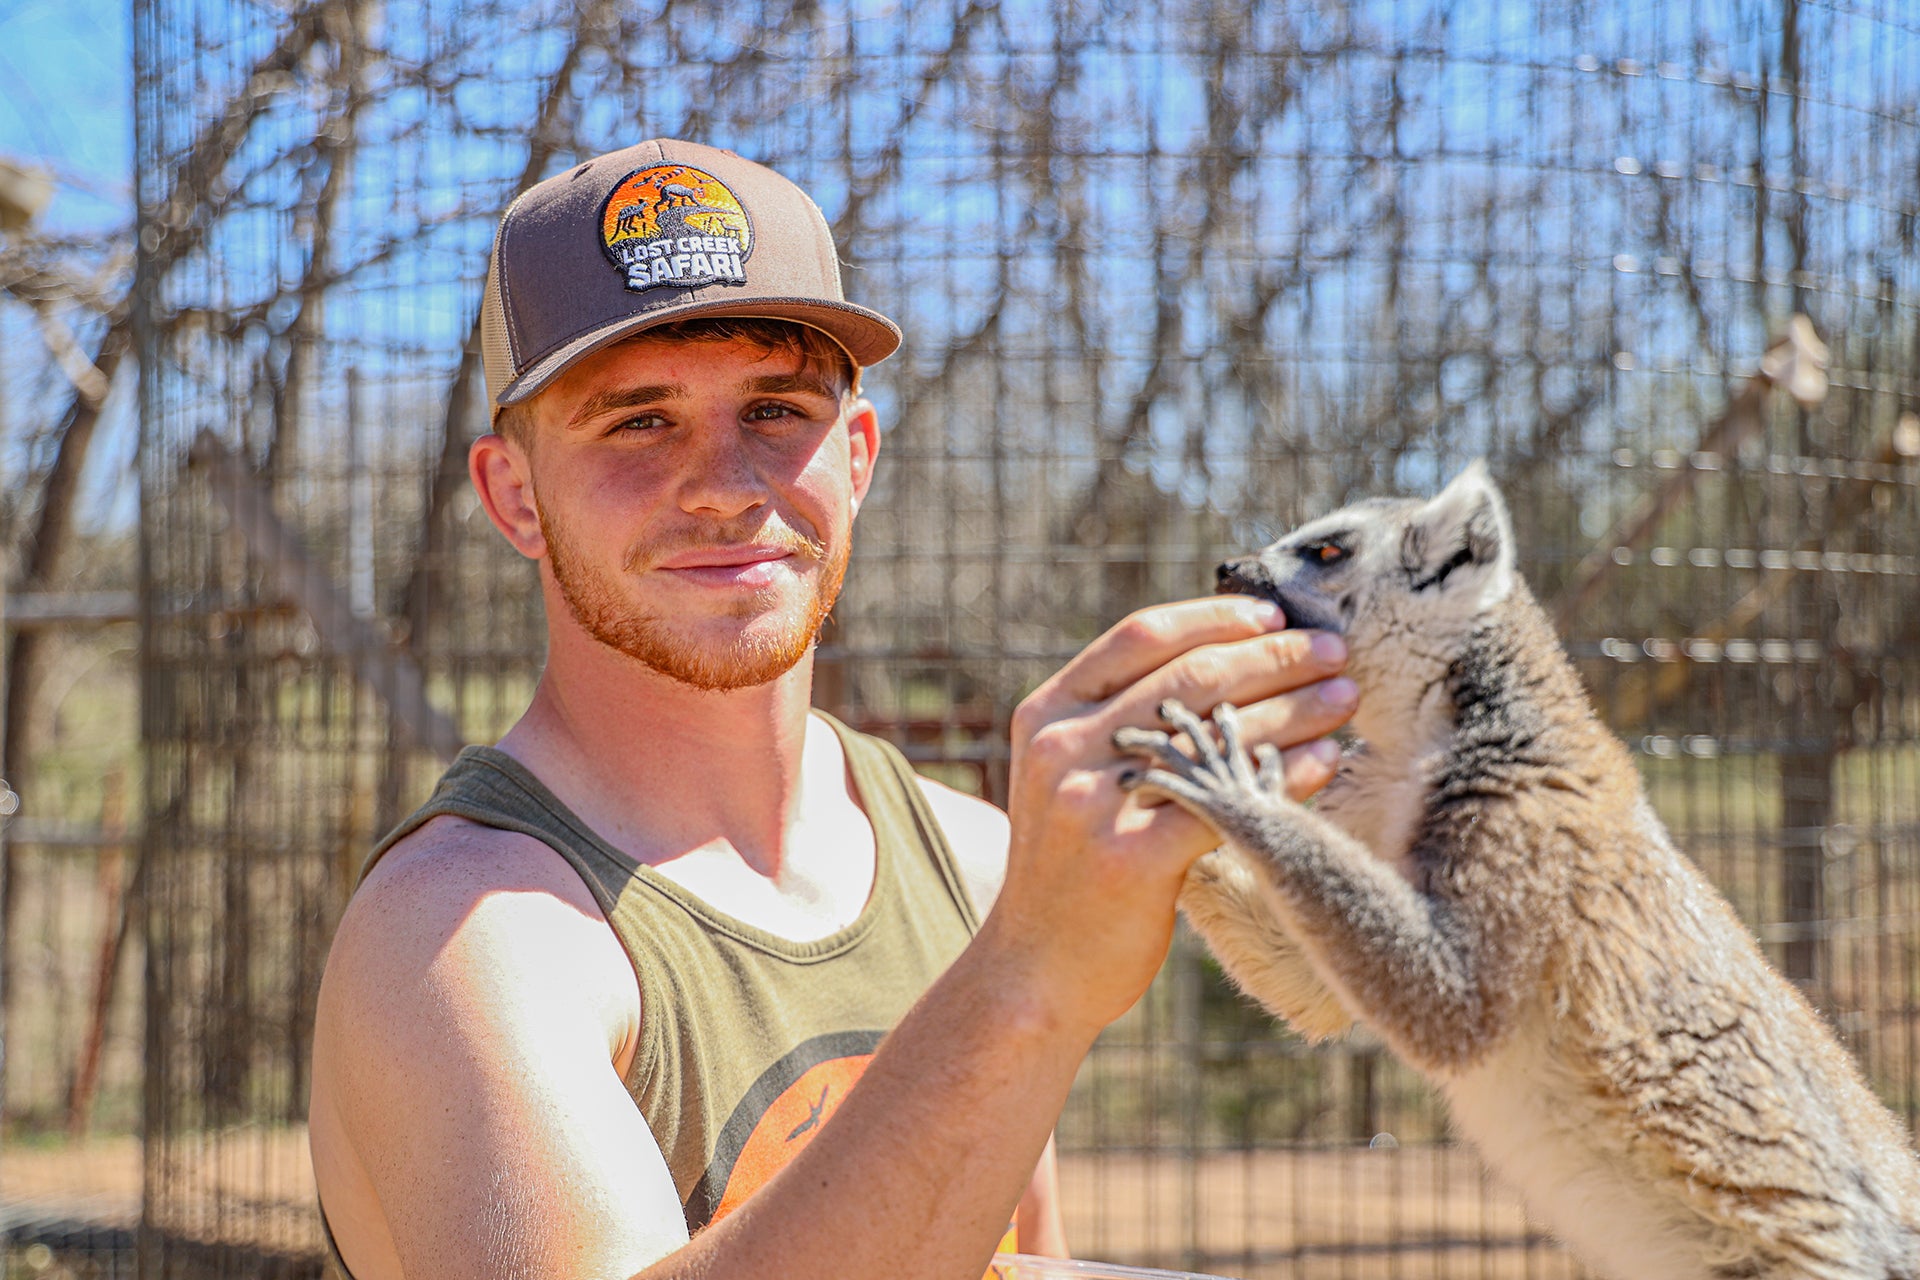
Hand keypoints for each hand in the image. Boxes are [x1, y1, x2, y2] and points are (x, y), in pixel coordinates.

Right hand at [978, 597, 1355, 1038]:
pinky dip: (1284, 772)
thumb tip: (1216, 665)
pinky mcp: (1132, 855)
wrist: (1032, 970)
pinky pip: (1228, 800)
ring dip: (1292, 706)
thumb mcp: (1067, 775)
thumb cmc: (1068, 869)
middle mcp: (1062, 745)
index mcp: (1047, 712)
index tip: (1273, 615)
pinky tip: (1325, 761)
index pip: (1141, 636)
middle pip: (1189, 676)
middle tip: (1333, 650)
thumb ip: (1117, 722)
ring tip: (1344, 698)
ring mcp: (1093, 799)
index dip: (1214, 617)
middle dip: (1273, 656)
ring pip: (1215, 730)